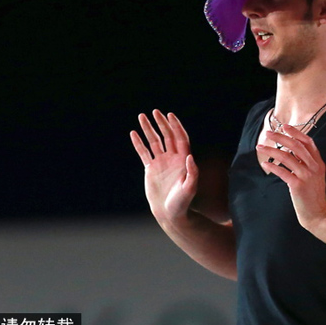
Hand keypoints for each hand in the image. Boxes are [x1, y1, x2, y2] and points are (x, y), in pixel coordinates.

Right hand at [130, 110, 197, 224]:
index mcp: (183, 160)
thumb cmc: (182, 203)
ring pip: (154, 141)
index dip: (176, 126)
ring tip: (141, 116)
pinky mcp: (151, 169)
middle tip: (155, 111)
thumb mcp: (190, 189)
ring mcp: (161, 162)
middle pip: (167, 136)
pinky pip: (143, 153)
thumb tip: (190, 156)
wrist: (169, 213)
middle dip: (161, 123)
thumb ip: (192, 173)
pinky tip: (133, 133)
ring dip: (148, 129)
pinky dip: (138, 143)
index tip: (169, 115)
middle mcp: (172, 158)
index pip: (180, 138)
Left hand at [257, 127, 325, 230]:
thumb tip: (291, 150)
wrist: (318, 215)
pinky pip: (282, 172)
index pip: (308, 142)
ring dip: (271, 150)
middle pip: (296, 146)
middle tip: (269, 132)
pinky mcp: (298, 185)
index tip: (285, 126)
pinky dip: (272, 166)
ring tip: (260, 147)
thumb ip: (306, 163)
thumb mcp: (315, 176)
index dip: (296, 133)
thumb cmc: (313, 195)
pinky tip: (265, 163)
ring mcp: (306, 176)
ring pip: (287, 157)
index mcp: (319, 163)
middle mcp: (314, 167)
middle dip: (281, 137)